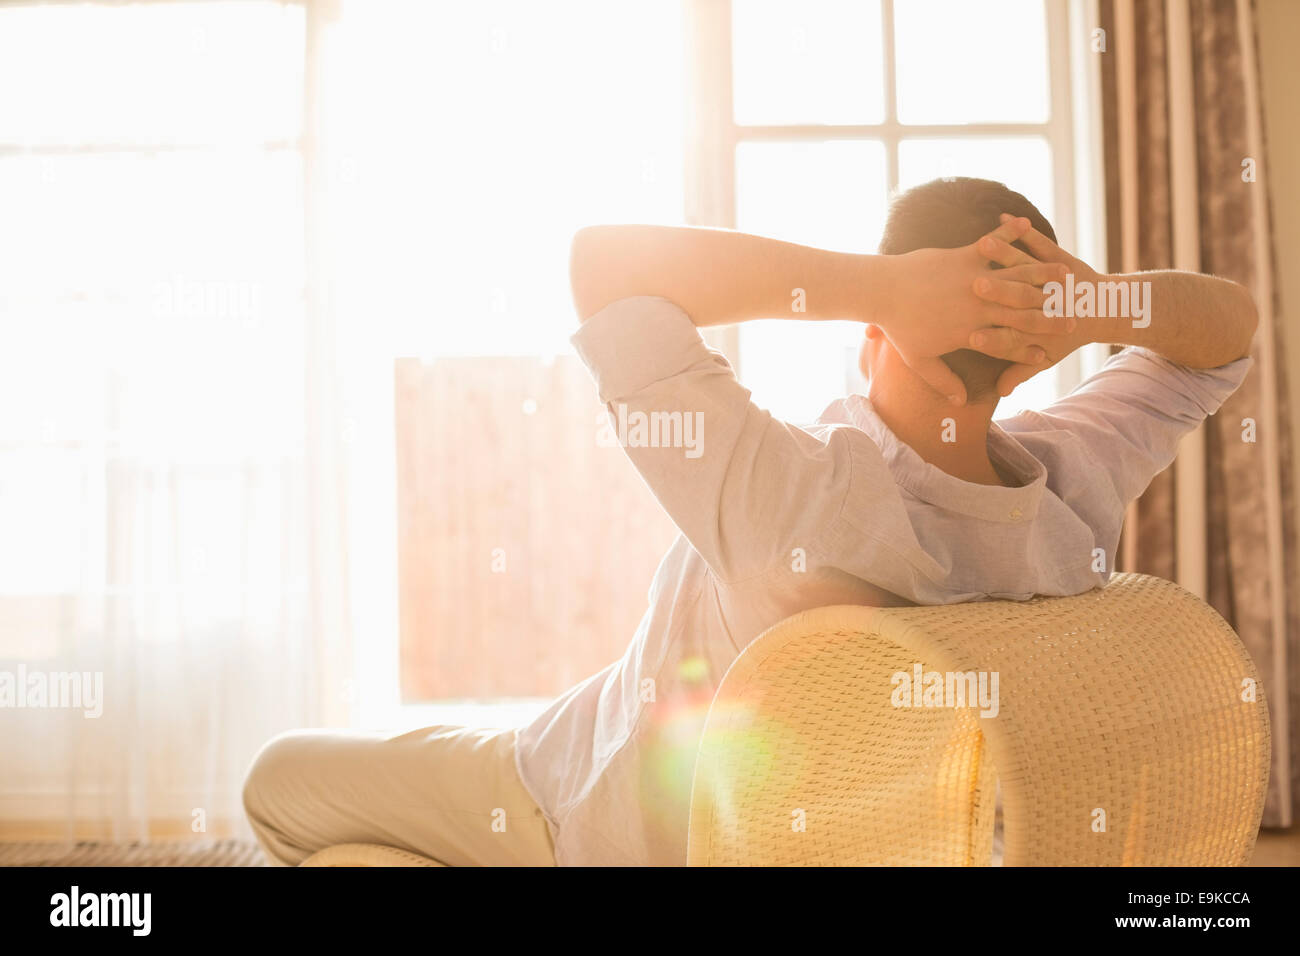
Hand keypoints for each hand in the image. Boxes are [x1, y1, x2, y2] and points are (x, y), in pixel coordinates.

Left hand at [876, 216, 1074, 404]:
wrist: (882, 291)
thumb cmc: (899, 327)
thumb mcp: (920, 360)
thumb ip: (943, 380)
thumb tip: (960, 402)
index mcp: (971, 330)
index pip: (1011, 342)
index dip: (1032, 348)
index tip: (1052, 353)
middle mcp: (979, 304)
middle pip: (1023, 309)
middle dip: (1051, 312)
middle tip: (1076, 314)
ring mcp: (973, 277)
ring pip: (1016, 275)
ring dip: (1042, 272)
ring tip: (1065, 273)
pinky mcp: (964, 255)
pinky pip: (992, 244)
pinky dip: (1010, 233)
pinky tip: (1025, 224)